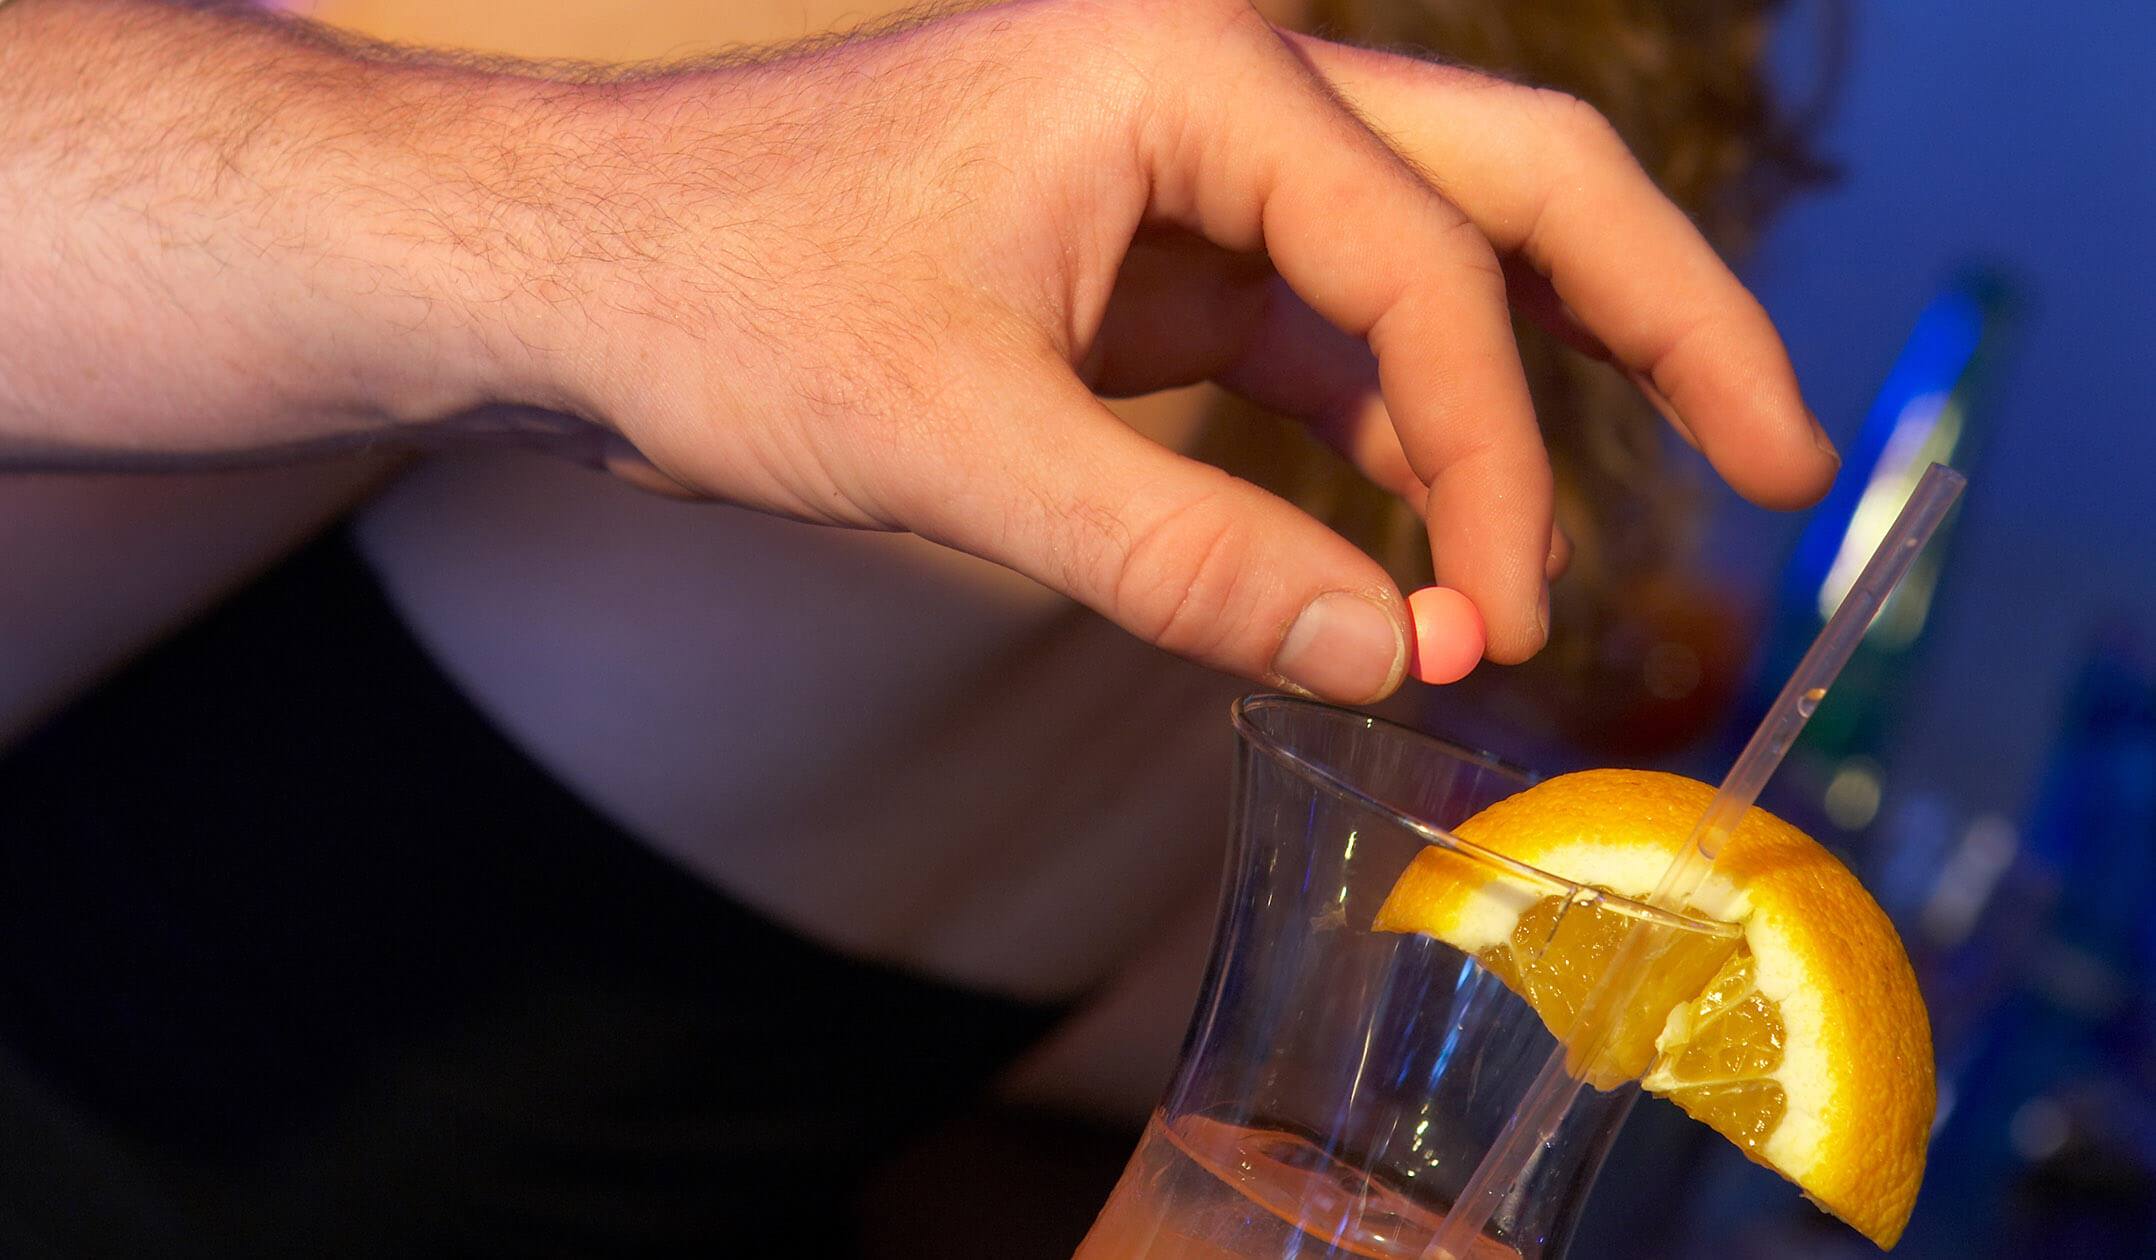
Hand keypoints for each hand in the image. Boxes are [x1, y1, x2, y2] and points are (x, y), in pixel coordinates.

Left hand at [0, 0, 1836, 702]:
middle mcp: (1218, 85)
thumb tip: (1391, 660)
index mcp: (1193, 69)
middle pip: (1508, 182)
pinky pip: (1314, 336)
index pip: (1424, 265)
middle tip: (1782, 448)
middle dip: (1655, 316)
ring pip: (1422, 265)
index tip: (1501, 617)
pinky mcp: (1146, 252)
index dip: (1493, 455)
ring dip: (1501, 413)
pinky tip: (1416, 545)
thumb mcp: (954, 447)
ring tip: (1559, 569)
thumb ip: (1181, 557)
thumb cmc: (720, 303)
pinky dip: (1378, 438)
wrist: (570, 267)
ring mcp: (1188, 168)